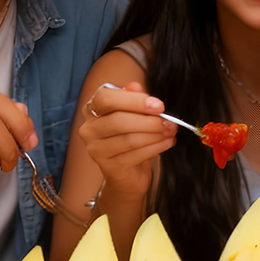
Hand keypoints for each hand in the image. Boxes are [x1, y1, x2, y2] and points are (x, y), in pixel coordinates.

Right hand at [77, 82, 175, 199]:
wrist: (127, 174)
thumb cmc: (130, 138)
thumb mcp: (134, 114)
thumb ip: (133, 99)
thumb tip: (135, 86)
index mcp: (92, 109)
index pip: (106, 98)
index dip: (133, 100)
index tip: (158, 105)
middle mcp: (89, 129)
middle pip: (118, 120)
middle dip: (149, 121)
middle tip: (169, 122)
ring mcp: (96, 150)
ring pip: (129, 139)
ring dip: (155, 135)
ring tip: (170, 131)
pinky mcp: (109, 167)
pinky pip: (135, 155)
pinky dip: (156, 147)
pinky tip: (167, 143)